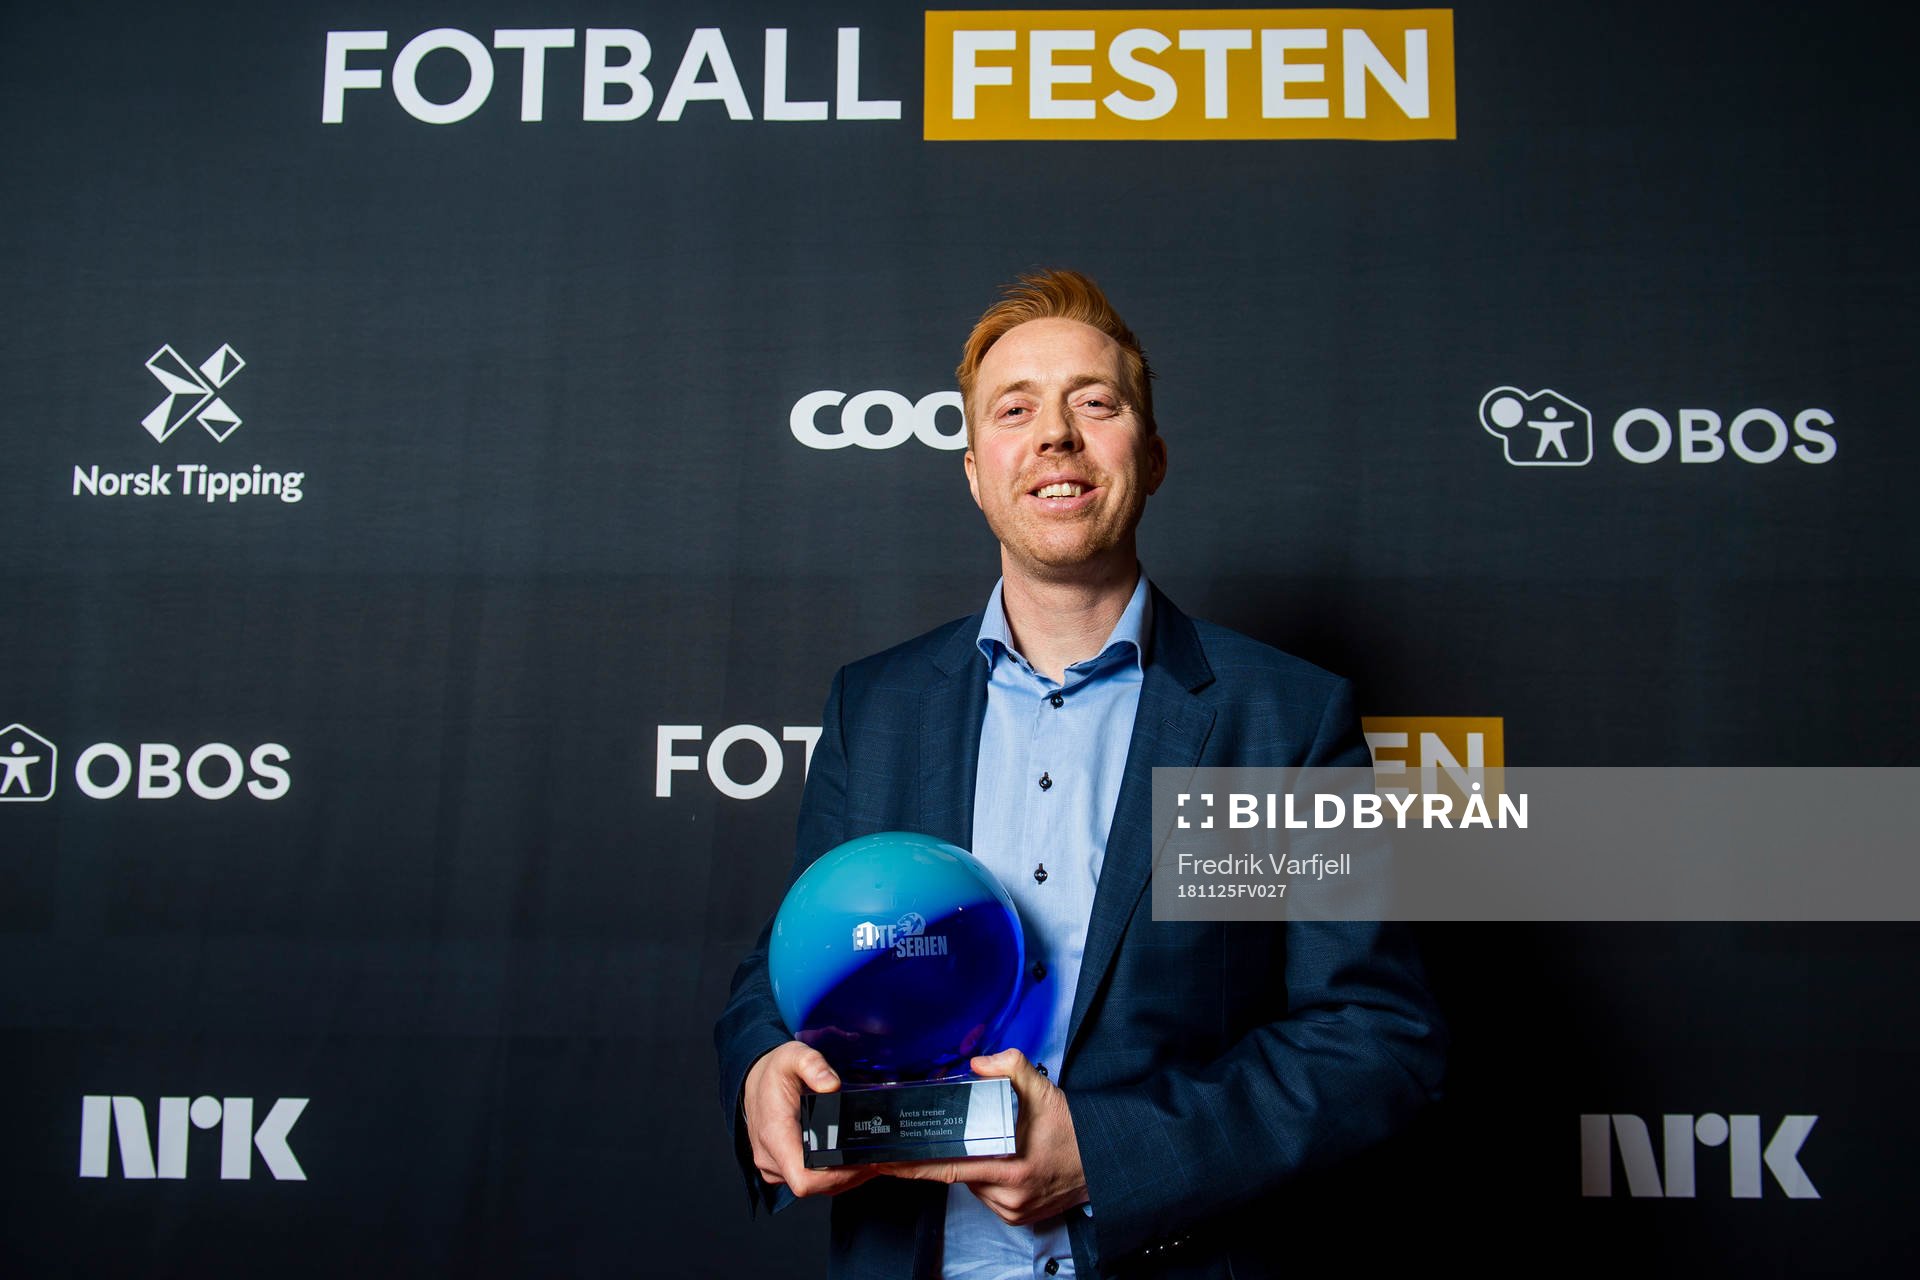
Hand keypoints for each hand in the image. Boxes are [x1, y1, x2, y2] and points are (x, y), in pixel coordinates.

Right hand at [742, 1041, 878, 1198]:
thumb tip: (832, 1085)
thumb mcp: (793, 1055)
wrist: (753, 1081)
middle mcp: (771, 1158)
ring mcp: (774, 1166)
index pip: (804, 1179)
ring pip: (815, 1187)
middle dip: (849, 1176)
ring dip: (843, 1178)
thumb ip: (813, 1065)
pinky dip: (832, 1176)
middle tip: (875, 1158)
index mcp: (775, 1135)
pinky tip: (849, 1161)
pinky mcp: (780, 1168)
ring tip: (868, 1159)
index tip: (861, 1163)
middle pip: (816, 1186)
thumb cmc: (773, 1072)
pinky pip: (809, 1182)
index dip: (837, 1177)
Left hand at [880, 1048, 1088, 1225]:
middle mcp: (1010, 1195)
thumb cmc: (1072, 1129)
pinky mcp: (1018, 1218)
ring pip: (972, 1186)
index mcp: (1012, 1168)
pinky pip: (987, 1197)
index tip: (887, 1162)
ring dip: (968, 1167)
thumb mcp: (1043, 1090)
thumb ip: (1010, 1067)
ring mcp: (1013, 1210)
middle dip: (946, 1156)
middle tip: (932, 1139)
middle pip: (958, 1175)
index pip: (950, 1168)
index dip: (915, 1166)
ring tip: (987, 1145)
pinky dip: (984, 1179)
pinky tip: (997, 1162)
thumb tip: (977, 1064)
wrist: (1104, 1161)